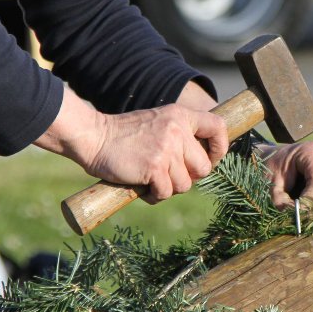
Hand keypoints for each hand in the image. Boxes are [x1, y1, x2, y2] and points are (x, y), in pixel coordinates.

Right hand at [35, 86, 227, 201]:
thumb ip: (180, 135)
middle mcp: (178, 130)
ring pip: (185, 185)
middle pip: (203, 167)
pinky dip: (154, 196)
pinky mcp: (155, 167)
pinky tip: (142, 186)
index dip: (219, 148)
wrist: (93, 137)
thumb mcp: (157, 123)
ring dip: (168, 188)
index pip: (218, 127)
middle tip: (168, 175)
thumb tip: (203, 164)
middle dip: (189, 177)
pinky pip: (166, 193)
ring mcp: (167, 148)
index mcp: (180, 115)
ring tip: (150, 179)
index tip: (209, 160)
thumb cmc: (124, 136)